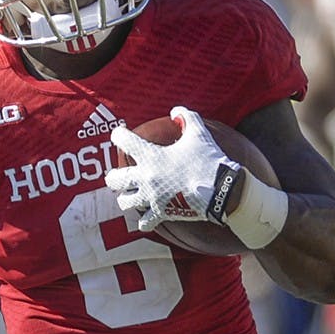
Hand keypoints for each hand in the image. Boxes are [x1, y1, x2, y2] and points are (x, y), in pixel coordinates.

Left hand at [105, 106, 240, 231]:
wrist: (221, 189)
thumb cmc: (208, 160)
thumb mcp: (198, 133)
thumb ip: (186, 117)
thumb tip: (176, 111)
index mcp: (151, 156)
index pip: (122, 140)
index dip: (119, 134)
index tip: (120, 134)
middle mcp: (146, 177)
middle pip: (115, 179)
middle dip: (113, 175)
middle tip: (118, 174)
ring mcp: (152, 197)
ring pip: (124, 202)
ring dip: (126, 197)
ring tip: (131, 194)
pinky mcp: (162, 213)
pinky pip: (145, 222)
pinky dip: (144, 219)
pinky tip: (147, 216)